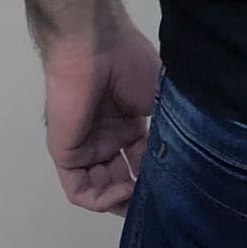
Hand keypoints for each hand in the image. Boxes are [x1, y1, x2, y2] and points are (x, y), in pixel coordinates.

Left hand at [43, 19, 161, 216]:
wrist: (96, 46)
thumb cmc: (130, 63)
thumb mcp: (159, 99)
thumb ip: (165, 131)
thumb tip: (180, 161)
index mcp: (128, 121)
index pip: (141, 160)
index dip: (154, 175)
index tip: (173, 185)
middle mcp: (107, 136)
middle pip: (120, 178)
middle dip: (137, 194)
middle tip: (156, 200)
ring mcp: (86, 145)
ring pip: (100, 188)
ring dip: (120, 199)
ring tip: (140, 194)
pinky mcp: (66, 153)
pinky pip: (79, 190)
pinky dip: (101, 199)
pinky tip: (123, 191)